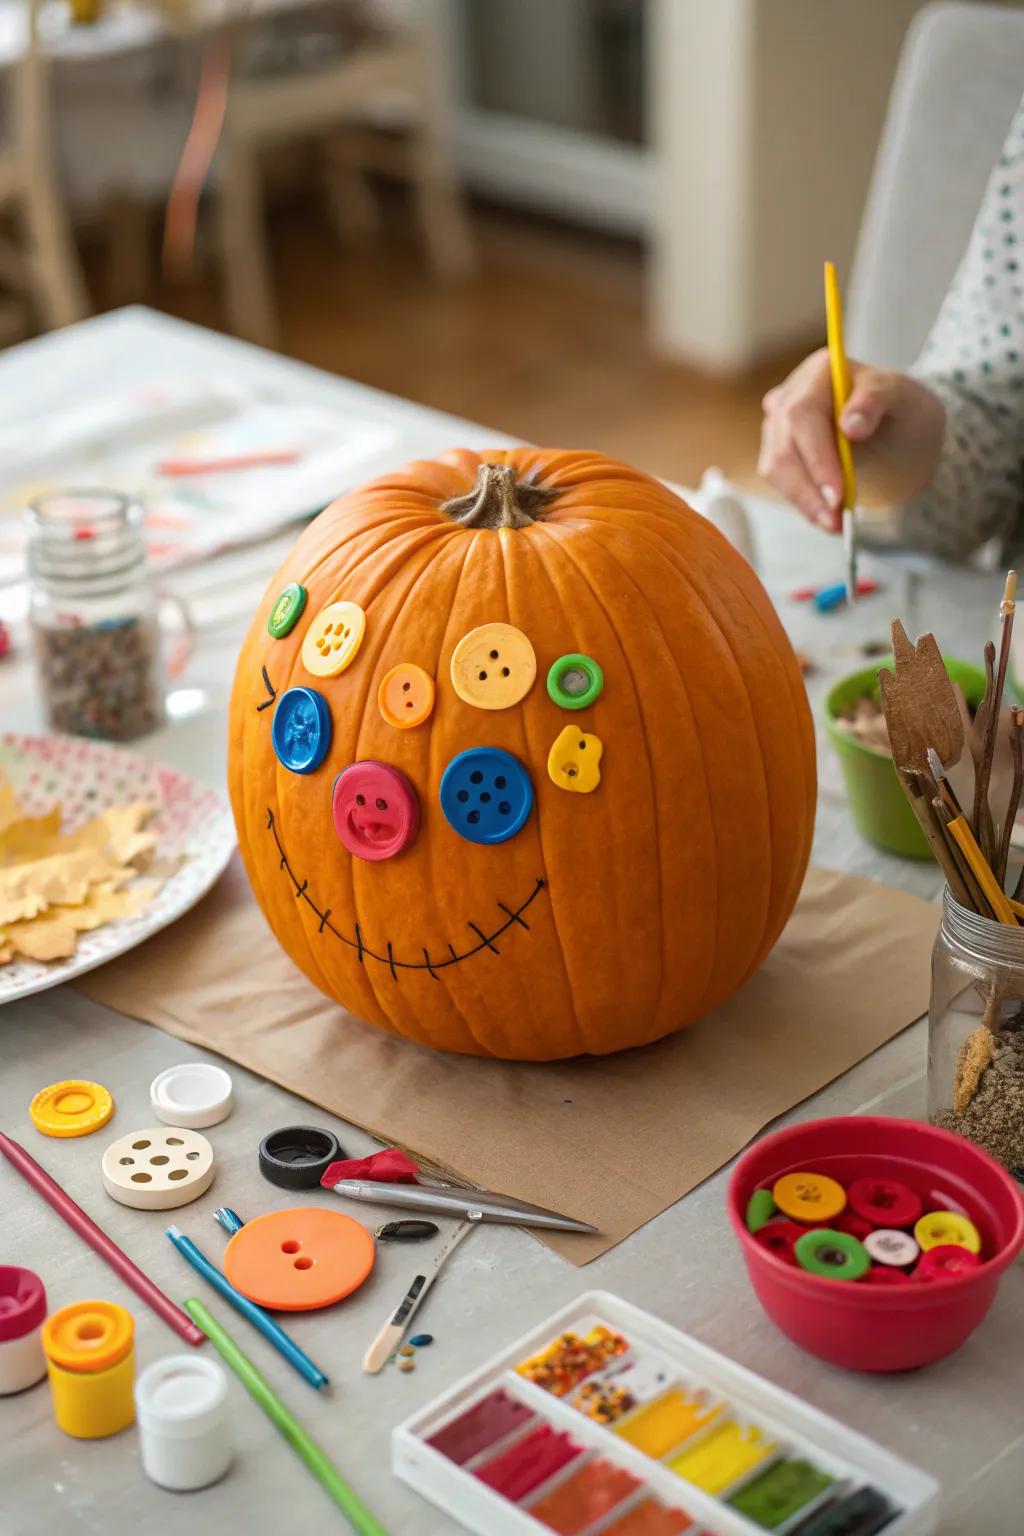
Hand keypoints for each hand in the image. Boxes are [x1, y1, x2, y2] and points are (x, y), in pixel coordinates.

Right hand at [758, 348, 946, 531]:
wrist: (900, 433)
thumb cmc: (903, 411)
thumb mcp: (905, 400)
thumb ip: (877, 400)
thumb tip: (850, 423)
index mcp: (820, 371)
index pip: (803, 415)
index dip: (817, 458)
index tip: (838, 493)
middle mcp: (791, 394)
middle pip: (783, 445)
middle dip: (808, 488)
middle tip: (835, 520)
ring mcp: (779, 424)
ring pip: (775, 468)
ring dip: (803, 501)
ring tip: (835, 525)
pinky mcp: (778, 451)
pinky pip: (781, 481)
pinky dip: (803, 503)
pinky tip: (827, 516)